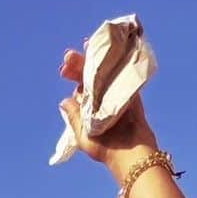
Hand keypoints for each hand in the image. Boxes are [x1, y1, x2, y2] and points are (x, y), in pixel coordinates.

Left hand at [59, 43, 157, 173]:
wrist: (132, 155)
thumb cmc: (106, 150)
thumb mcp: (84, 136)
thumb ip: (75, 118)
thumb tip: (63, 100)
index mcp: (88, 108)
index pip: (79, 85)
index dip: (73, 73)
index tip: (65, 64)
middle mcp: (102, 99)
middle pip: (93, 75)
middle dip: (83, 61)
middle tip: (75, 50)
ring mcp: (118, 94)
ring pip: (109, 71)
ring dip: (103, 56)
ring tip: (94, 42)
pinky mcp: (133, 93)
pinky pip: (127, 74)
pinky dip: (123, 62)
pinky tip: (119, 48)